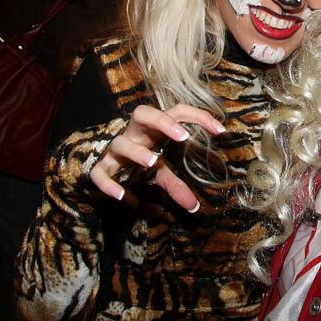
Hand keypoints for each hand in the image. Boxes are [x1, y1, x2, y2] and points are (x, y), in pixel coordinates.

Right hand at [89, 104, 225, 210]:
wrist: (105, 167)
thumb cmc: (139, 162)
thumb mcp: (160, 172)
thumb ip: (177, 185)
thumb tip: (194, 208)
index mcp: (153, 128)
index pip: (176, 112)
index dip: (198, 116)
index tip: (220, 131)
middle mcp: (134, 134)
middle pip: (142, 113)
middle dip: (162, 121)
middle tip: (183, 137)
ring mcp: (115, 149)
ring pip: (120, 142)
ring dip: (137, 152)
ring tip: (153, 163)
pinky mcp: (102, 167)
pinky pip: (99, 173)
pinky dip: (108, 184)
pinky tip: (125, 198)